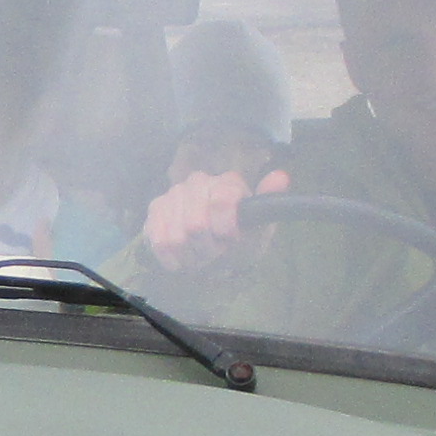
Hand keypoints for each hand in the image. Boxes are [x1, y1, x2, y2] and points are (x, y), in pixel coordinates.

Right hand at [143, 165, 286, 270]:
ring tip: (201, 256)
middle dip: (208, 248)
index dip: (226, 229)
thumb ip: (268, 202)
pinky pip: (158, 241)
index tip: (231, 240)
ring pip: (177, 236)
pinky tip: (184, 258)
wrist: (217, 253)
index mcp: (227, 182)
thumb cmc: (240, 240)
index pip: (222, 201)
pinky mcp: (155, 211)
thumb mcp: (260, 227)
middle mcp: (198, 181)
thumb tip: (280, 177)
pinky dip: (173, 258)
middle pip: (196, 224)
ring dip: (192, 256)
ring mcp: (173, 194)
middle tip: (217, 253)